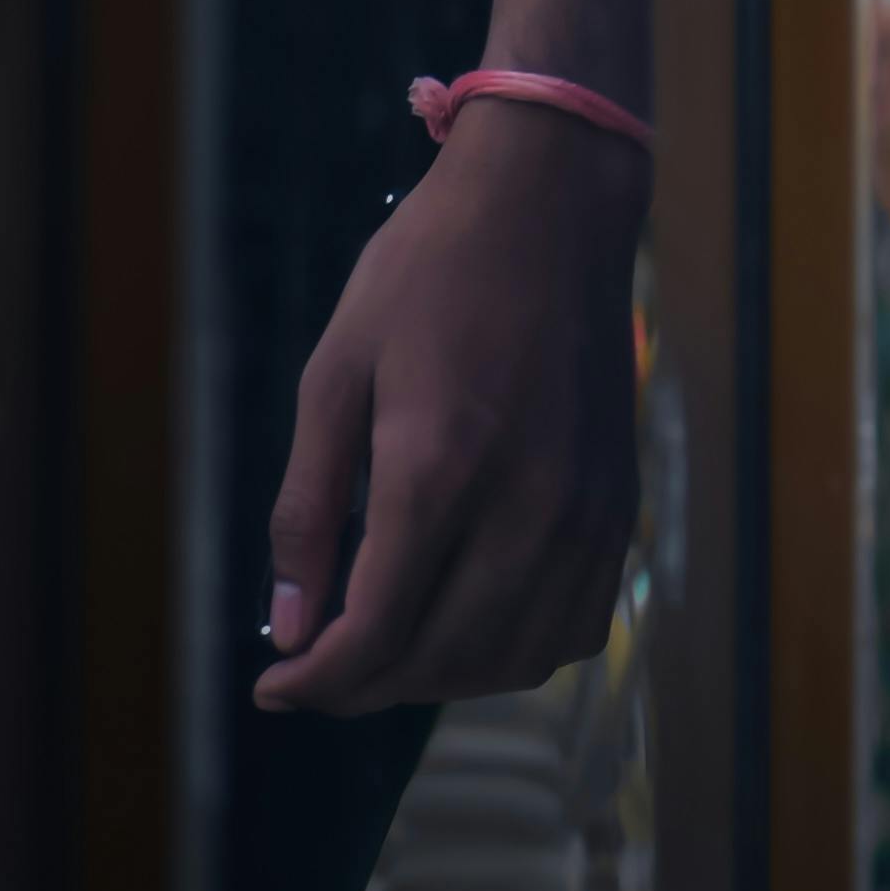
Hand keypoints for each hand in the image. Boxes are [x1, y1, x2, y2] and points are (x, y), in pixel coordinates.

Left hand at [255, 96, 646, 715]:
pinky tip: (470, 623)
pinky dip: (515, 652)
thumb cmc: (426, 274)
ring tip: (388, 649)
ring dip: (436, 678)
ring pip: (509, 659)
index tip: (272, 686)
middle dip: (361, 686)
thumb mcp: (335, 374)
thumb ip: (308, 510)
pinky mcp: (617, 502)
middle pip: (436, 661)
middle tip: (318, 667)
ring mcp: (583, 510)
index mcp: (437, 470)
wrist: (549, 203)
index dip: (311, 683)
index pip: (371, 636)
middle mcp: (524, 506)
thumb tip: (289, 632)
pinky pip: (575, 627)